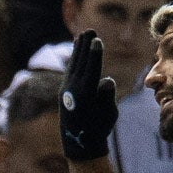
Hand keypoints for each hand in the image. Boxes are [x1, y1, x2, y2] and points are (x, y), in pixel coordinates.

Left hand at [60, 29, 117, 160]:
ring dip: (78, 49)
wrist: (78, 141)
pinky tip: (76, 49)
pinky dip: (74, 58)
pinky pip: (70, 69)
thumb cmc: (99, 127)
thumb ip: (107, 97)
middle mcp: (73, 90)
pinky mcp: (64, 90)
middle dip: (85, 46)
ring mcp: (66, 89)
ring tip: (82, 35)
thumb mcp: (109, 114)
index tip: (97, 40)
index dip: (94, 54)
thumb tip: (107, 80)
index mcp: (86, 95)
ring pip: (73, 65)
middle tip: (90, 30)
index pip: (91, 69)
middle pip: (80, 63)